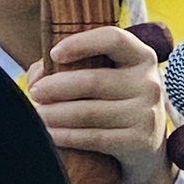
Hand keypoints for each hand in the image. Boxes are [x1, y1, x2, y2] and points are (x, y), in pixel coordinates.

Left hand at [27, 26, 170, 183]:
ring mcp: (146, 114)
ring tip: (37, 115)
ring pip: (88, 112)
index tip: (54, 54)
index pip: (113, 39)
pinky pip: (93, 138)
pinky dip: (65, 136)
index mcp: (139, 56)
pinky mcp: (139, 142)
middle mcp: (149, 83)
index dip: (81, 43)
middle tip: (35, 93)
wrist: (144, 144)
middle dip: (55, 87)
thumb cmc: (109, 99)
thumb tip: (36, 78)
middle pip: (92, 81)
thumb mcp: (97, 74)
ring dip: (54, 114)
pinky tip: (49, 133)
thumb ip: (64, 66)